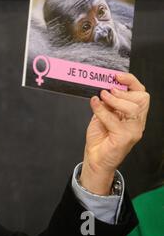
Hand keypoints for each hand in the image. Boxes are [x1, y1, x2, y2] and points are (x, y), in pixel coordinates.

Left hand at [80, 73, 149, 194]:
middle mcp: (137, 122)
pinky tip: (94, 104)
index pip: (141, 93)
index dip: (131, 82)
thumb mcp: (102, 115)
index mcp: (134, 114)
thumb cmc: (100, 138)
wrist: (95, 159)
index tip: (116, 76)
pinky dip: (102, 110)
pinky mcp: (125, 138)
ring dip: (114, 99)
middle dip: (123, 91)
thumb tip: (104, 88)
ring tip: (101, 96)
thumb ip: (106, 103)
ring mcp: (133, 131)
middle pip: (141, 98)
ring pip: (132, 108)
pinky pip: (115, 121)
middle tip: (106, 91)